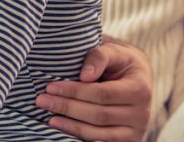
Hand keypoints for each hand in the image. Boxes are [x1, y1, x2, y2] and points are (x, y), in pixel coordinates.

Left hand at [36, 37, 151, 140]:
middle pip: (99, 115)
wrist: (135, 76)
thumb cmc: (119, 61)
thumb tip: (84, 76)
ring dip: (72, 127)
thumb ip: (99, 57)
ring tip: (50, 119)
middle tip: (41, 101)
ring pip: (100, 133)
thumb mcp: (113, 51)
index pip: (103, 94)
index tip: (50, 87)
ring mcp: (136, 130)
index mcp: (140, 89)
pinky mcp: (128, 141)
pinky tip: (66, 134)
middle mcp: (142, 113)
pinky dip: (84, 139)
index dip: (75, 92)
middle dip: (67, 108)